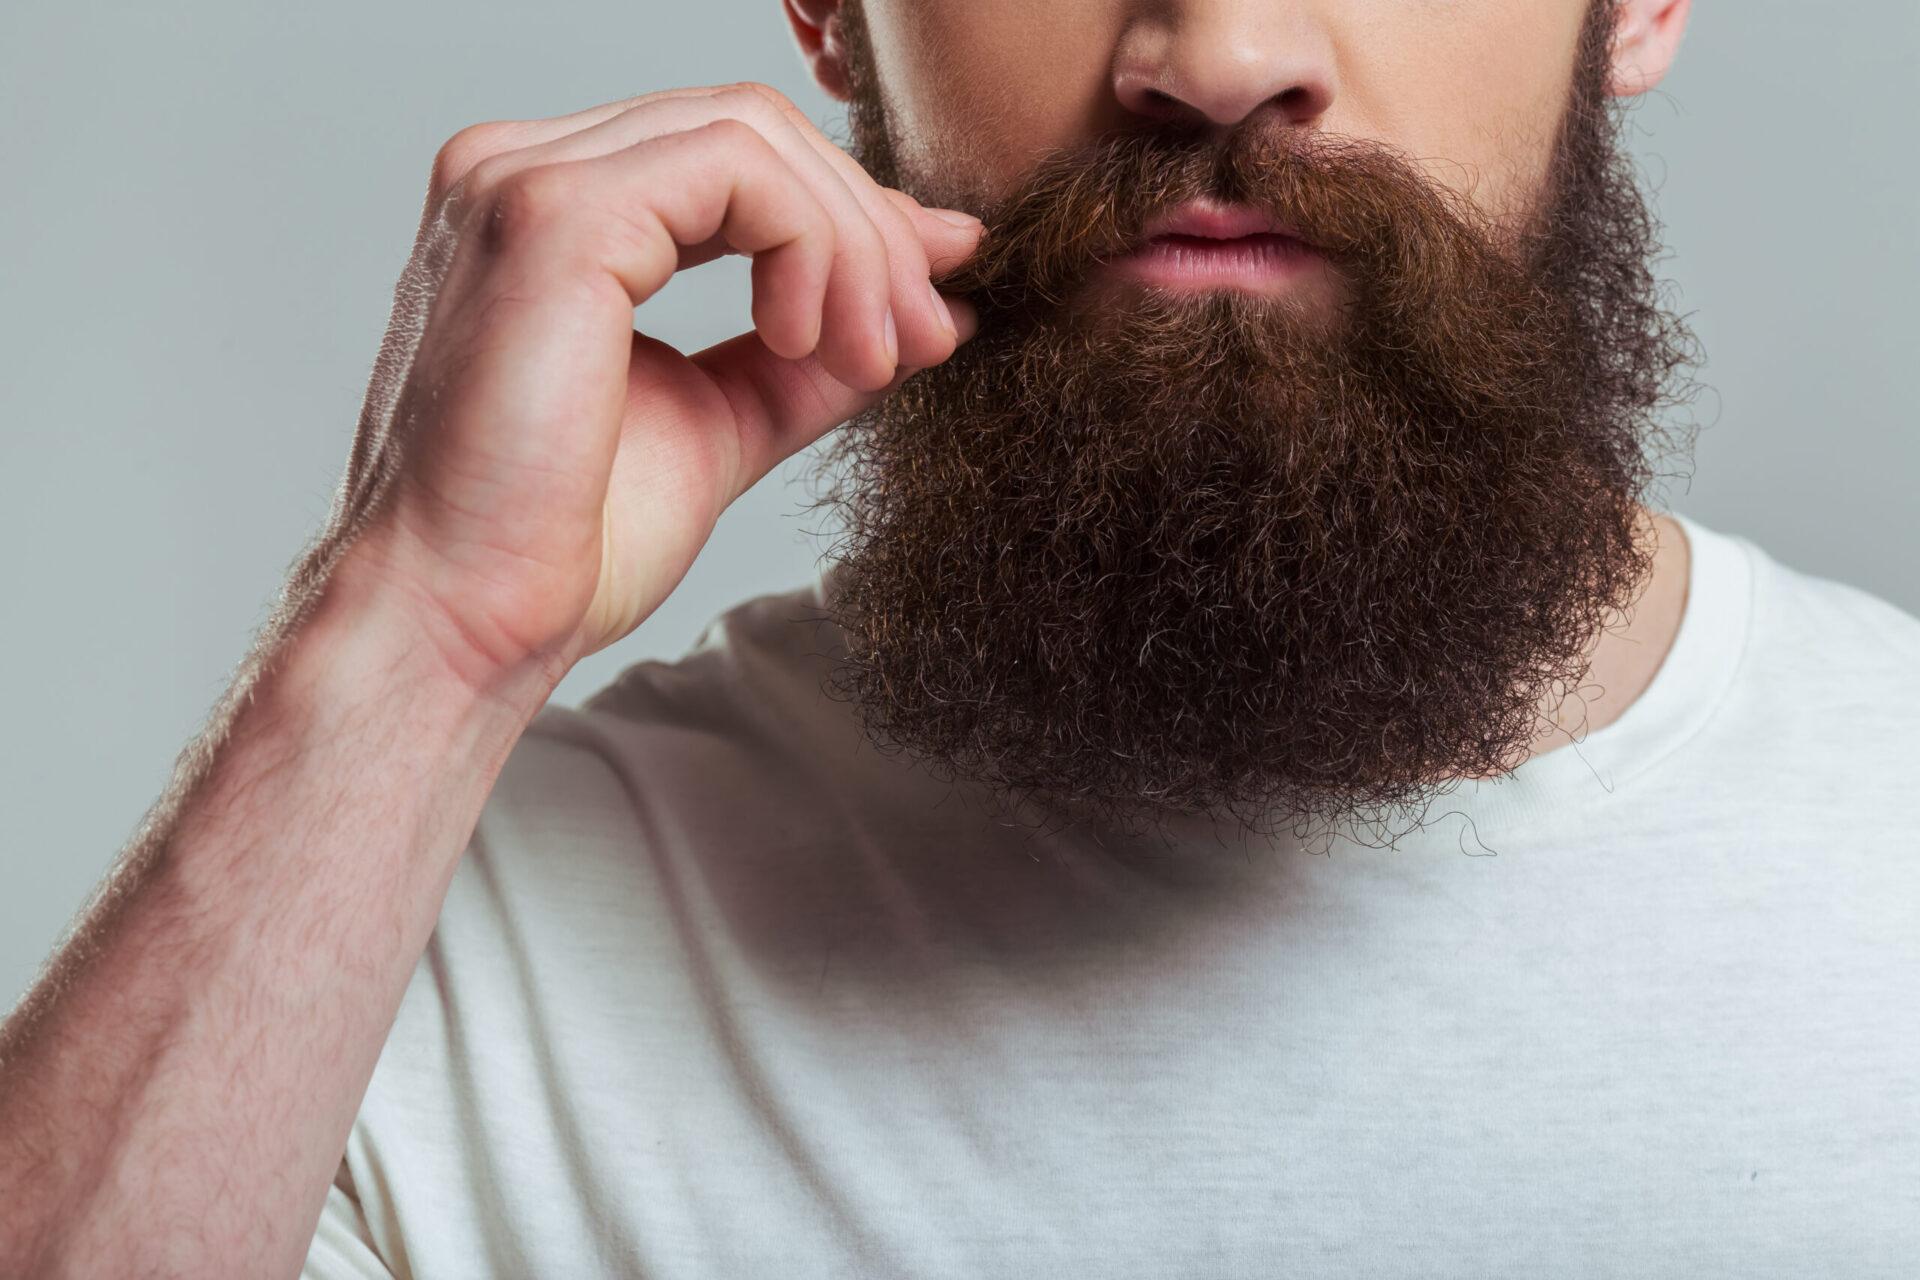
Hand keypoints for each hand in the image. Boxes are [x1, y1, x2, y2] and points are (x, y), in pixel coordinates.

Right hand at [326, 82, 982, 695]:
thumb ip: (812, 357)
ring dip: (851, 244)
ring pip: (754, 138)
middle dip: (869, 231)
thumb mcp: (725, 420)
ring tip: (871, 355)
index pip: (732, 160)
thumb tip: (933, 314)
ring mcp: (525, 181)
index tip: (929, 307)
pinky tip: (804, 340)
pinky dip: (810, 246)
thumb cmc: (561, 545)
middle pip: (753, 130)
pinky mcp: (552, 216)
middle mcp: (523, 171)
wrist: (466, 622)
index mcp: (552, 213)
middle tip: (926, 335)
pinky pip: (738, 172)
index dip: (849, 219)